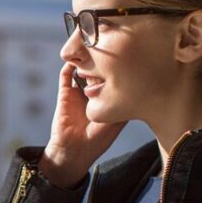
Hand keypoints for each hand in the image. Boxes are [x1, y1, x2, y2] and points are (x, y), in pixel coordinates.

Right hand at [39, 63, 126, 187]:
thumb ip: (123, 104)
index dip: (119, 69)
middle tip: (111, 55)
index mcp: (107, 100)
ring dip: (87, 61)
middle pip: (99, 71)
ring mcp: (78, 93)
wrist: (73, 151)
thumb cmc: (98, 140)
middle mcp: (93, 94)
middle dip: (104, 62)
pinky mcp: (65, 94)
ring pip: (83, 70)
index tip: (126, 59)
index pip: (114, 79)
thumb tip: (136, 85)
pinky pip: (65, 76)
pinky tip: (76, 60)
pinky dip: (70, 66)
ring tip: (93, 51)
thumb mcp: (118, 122)